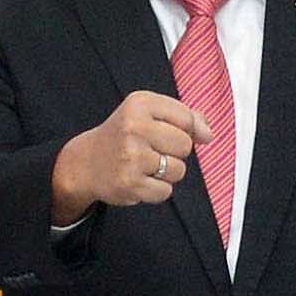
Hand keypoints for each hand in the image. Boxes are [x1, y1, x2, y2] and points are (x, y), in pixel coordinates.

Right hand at [54, 89, 209, 218]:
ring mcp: (131, 156)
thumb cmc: (125, 135)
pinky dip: (156, 190)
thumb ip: (185, 117)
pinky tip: (139, 179)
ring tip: (145, 166)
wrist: (86, 162)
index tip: (165, 132)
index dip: (184, 130)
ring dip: (167, 173)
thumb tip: (209, 134)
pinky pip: (165, 191)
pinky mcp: (130, 183)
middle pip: (185, 145)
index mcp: (140, 104)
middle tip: (152, 150)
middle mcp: (134, 127)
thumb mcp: (150, 113)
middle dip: (175, 152)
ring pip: (178, 170)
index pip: (186, 118)